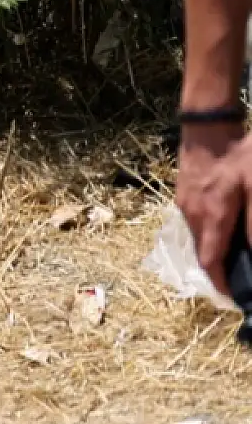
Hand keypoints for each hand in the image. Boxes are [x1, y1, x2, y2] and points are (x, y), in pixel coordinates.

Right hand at [177, 121, 251, 295]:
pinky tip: (224, 230)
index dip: (223, 285)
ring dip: (213, 253)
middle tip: (240, 279)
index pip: (212, 262)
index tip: (236, 297)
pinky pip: (195, 225)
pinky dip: (209, 237)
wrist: (206, 126)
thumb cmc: (237, 155)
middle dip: (219, 271)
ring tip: (235, 258)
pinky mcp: (183, 195)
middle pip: (203, 254)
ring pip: (198, 240)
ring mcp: (184, 205)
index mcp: (212, 217)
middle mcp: (193, 215)